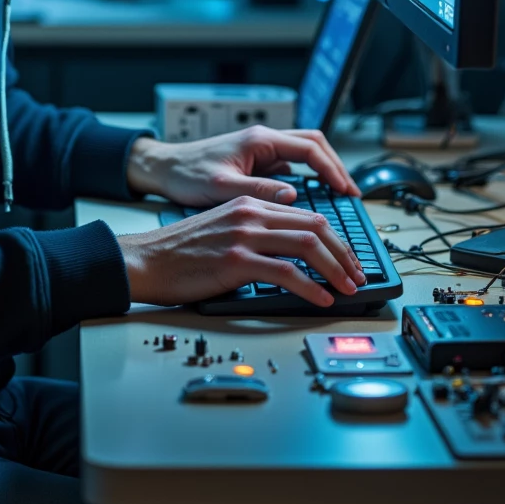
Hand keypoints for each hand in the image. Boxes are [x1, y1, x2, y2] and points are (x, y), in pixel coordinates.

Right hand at [117, 196, 365, 307]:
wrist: (147, 259)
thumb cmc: (181, 251)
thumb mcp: (224, 228)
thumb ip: (255, 230)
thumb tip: (290, 252)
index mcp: (250, 204)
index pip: (308, 215)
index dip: (336, 240)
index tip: (348, 261)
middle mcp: (251, 214)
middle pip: (315, 227)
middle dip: (344, 254)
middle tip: (357, 276)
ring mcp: (244, 235)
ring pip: (306, 245)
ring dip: (335, 269)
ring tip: (347, 289)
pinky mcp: (236, 260)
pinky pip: (285, 272)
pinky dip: (310, 287)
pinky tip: (321, 299)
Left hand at [126, 124, 361, 205]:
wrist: (164, 168)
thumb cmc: (186, 175)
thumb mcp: (221, 186)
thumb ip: (257, 191)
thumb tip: (292, 196)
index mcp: (259, 140)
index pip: (309, 148)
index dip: (331, 169)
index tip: (346, 190)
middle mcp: (263, 140)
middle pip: (314, 144)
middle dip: (336, 166)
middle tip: (352, 193)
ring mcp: (261, 149)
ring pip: (304, 152)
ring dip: (324, 170)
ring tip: (340, 194)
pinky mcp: (256, 161)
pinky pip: (290, 164)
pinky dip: (308, 176)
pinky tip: (313, 196)